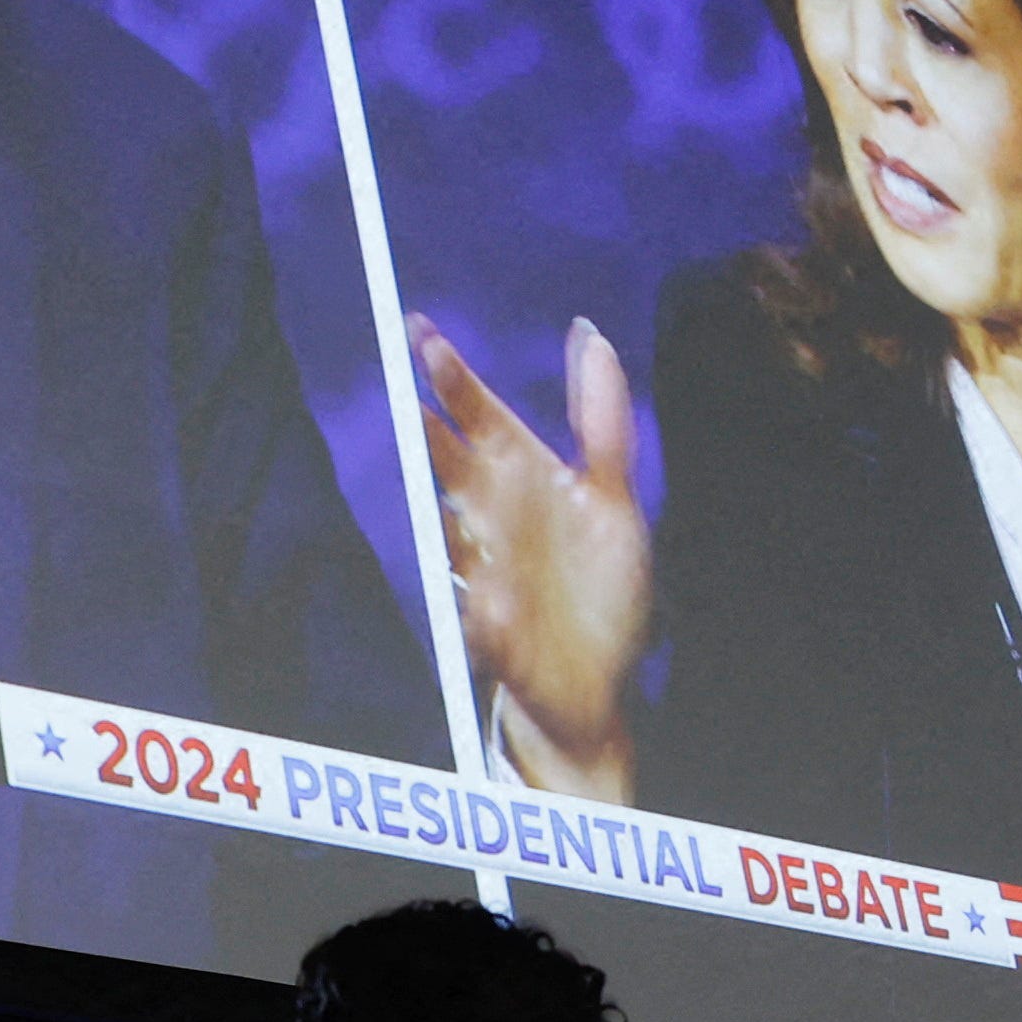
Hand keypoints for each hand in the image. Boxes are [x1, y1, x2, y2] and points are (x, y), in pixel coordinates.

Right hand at [411, 313, 649, 800]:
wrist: (591, 689)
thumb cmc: (597, 593)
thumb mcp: (613, 501)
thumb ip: (600, 420)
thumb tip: (588, 333)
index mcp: (524, 484)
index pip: (481, 421)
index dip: (453, 380)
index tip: (422, 334)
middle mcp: (496, 523)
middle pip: (455, 463)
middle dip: (433, 423)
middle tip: (409, 377)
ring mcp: (488, 575)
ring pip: (461, 529)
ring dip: (457, 496)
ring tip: (448, 444)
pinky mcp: (498, 637)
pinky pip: (483, 618)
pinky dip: (485, 608)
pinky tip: (491, 590)